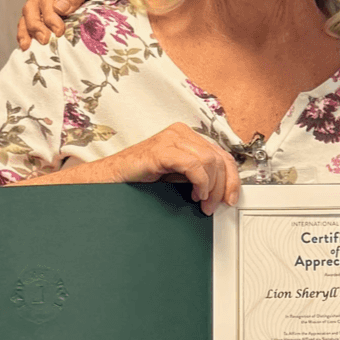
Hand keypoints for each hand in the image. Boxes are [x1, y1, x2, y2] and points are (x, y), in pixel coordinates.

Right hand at [17, 0, 107, 49]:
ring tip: (33, 45)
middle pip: (31, 8)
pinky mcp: (34, 11)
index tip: (59, 30)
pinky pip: (24, 23)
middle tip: (46, 40)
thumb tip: (59, 8)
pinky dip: (24, 34)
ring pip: (26, 16)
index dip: (51, 16)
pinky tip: (26, 45)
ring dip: (29, 32)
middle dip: (37, 26)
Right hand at [25, 123, 240, 215]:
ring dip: (212, 187)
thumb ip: (197, 176)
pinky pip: (193, 164)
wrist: (107, 180)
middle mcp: (180, 134)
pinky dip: (200, 181)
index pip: (221, 154)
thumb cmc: (137, 179)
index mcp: (186, 138)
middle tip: (214, 206)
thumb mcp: (175, 177)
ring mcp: (170, 139)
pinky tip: (196, 193)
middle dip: (223, 186)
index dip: (232, 178)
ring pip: (210, 161)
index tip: (231, 198)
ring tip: (202, 202)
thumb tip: (221, 190)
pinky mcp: (160, 149)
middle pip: (219, 157)